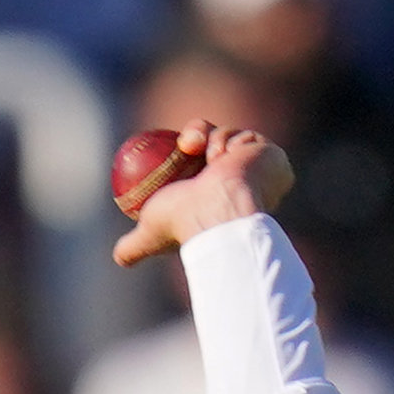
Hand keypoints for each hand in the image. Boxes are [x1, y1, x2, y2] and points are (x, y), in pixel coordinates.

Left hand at [113, 123, 295, 269]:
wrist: (219, 213)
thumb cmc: (186, 225)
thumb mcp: (151, 233)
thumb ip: (135, 245)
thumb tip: (119, 259)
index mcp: (219, 198)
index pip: (202, 162)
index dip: (186, 151)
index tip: (176, 149)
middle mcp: (243, 185)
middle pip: (215, 143)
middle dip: (198, 136)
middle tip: (186, 146)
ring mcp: (261, 172)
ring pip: (229, 134)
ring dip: (214, 139)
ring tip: (212, 160)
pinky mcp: (274, 159)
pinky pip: (247, 136)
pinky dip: (232, 141)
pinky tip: (228, 158)